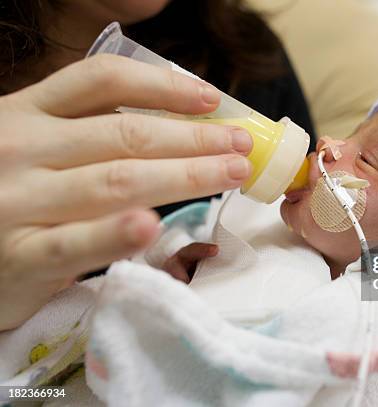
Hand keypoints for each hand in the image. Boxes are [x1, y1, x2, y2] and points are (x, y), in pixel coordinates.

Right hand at [0, 55, 252, 330]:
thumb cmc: (7, 192)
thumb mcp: (33, 144)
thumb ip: (85, 130)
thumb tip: (176, 122)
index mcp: (27, 112)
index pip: (102, 82)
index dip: (164, 87)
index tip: (212, 99)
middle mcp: (21, 148)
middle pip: (124, 133)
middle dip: (194, 138)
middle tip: (241, 145)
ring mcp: (18, 202)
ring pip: (115, 181)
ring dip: (184, 176)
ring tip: (230, 173)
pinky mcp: (19, 256)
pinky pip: (76, 243)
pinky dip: (117, 233)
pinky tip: (153, 225)